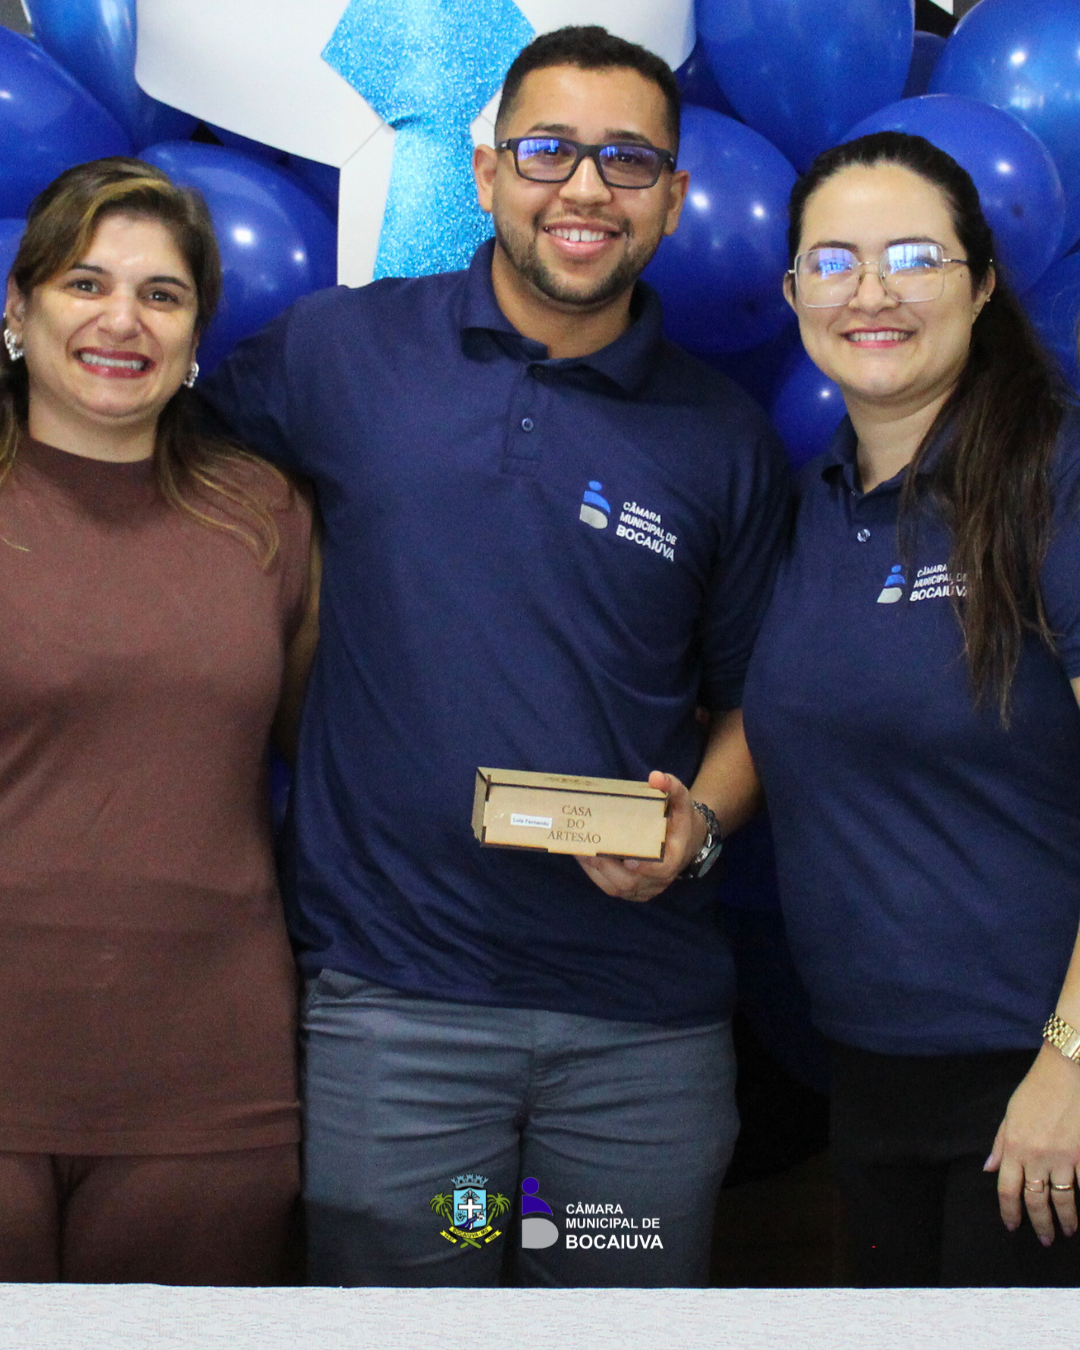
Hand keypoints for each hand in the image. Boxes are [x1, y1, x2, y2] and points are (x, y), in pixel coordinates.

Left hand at [576, 770, 705, 902]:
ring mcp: (645, 889)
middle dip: (607, 867)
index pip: (662, 869)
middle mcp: (659, 880)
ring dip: (595, 870)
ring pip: (617, 888)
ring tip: (579, 850)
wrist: (685, 842)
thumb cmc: (679, 820)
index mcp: (674, 858)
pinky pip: (610, 887)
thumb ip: (672, 787)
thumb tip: (655, 777)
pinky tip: (582, 856)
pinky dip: (594, 874)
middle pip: (631, 882)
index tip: (629, 861)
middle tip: (588, 849)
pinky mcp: (633, 893)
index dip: (646, 868)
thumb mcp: (681, 801)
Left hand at [985, 1043, 1079, 1243]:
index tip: (1012, 1227)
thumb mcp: (1010, 1114)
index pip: (1008, 1190)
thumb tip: (991, 1168)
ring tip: (1068, 1230)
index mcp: (1015, 1147)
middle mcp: (1037, 1157)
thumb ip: (1001, 1143)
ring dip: (1066, 1220)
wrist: (1067, 1071)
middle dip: (1039, 1224)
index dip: (1009, 1213)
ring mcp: (1064, 1158)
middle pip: (1036, 1201)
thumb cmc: (1036, 1090)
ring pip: (1064, 1200)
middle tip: (1044, 1239)